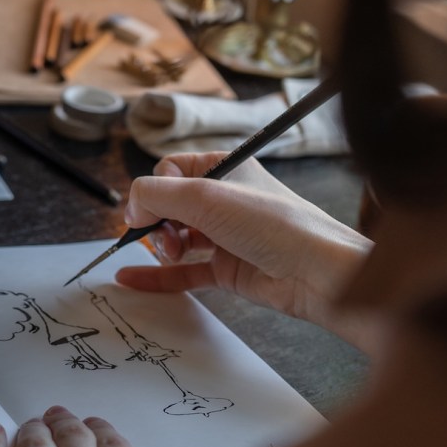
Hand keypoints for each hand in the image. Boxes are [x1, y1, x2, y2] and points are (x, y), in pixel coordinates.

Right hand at [119, 152, 377, 353]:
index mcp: (224, 168)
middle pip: (168, 205)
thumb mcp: (206, 197)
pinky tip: (131, 278)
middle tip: (162, 236)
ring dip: (161, 246)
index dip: (154, 190)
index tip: (148, 211)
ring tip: (170, 254)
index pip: (170, 171)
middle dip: (156, 220)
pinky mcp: (227, 268)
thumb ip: (157, 194)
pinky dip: (158, 275)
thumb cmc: (272, 224)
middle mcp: (224, 199)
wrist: (317, 271)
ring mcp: (225, 235)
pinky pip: (184, 271)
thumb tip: (129, 207)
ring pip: (175, 237)